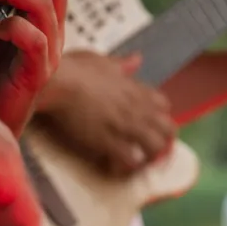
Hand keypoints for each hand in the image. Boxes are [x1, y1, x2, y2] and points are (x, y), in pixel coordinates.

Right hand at [37, 50, 176, 175]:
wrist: (58, 83)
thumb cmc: (73, 69)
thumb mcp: (101, 61)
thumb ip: (122, 64)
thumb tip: (138, 59)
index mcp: (134, 88)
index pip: (163, 105)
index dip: (157, 116)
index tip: (147, 123)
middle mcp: (136, 108)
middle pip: (167, 130)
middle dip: (161, 140)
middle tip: (145, 148)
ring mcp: (125, 126)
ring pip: (155, 148)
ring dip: (147, 156)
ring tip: (132, 161)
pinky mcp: (110, 142)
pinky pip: (131, 161)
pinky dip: (126, 166)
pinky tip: (114, 165)